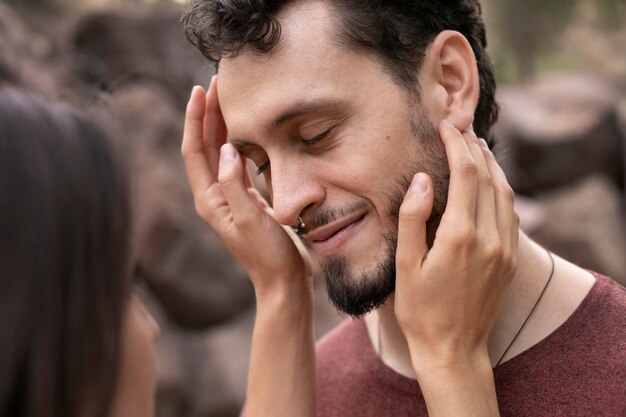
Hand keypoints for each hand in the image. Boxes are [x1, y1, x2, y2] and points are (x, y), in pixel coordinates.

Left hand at [181, 77, 314, 295]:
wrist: (283, 281)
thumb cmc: (268, 254)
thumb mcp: (249, 219)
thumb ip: (235, 184)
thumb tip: (227, 148)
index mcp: (209, 199)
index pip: (194, 151)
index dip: (194, 119)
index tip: (200, 90)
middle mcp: (215, 195)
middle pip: (205, 146)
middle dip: (208, 114)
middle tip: (217, 83)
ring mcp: (230, 196)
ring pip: (221, 152)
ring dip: (222, 124)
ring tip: (229, 98)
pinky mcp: (247, 198)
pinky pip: (237, 162)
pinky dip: (239, 141)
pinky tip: (246, 129)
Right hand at [394, 120, 518, 368]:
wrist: (453, 349)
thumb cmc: (421, 310)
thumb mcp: (405, 265)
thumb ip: (413, 218)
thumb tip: (424, 179)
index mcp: (461, 236)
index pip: (466, 174)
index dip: (457, 144)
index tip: (446, 125)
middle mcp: (490, 238)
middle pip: (489, 177)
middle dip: (474, 147)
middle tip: (460, 126)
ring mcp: (505, 249)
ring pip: (506, 193)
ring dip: (492, 165)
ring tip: (477, 144)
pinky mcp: (510, 260)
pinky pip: (511, 213)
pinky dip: (502, 189)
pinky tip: (492, 182)